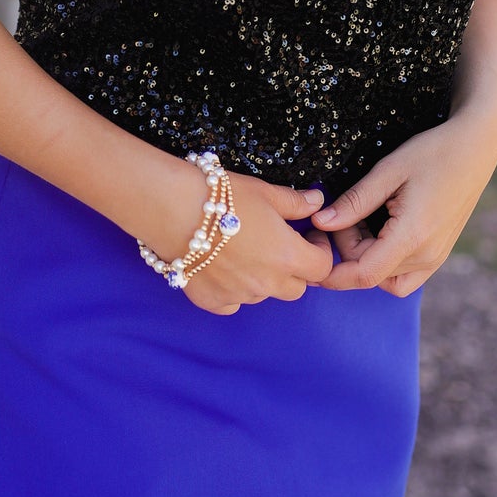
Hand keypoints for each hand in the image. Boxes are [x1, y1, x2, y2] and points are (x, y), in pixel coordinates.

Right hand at [171, 174, 333, 314]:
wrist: (174, 210)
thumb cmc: (224, 196)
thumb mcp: (265, 193)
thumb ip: (295, 203)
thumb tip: (316, 202)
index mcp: (287, 257)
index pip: (322, 268)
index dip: (320, 251)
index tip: (309, 236)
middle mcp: (266, 283)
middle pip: (296, 288)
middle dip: (294, 270)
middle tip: (279, 246)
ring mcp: (238, 296)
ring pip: (262, 295)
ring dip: (262, 279)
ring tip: (245, 252)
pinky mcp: (211, 301)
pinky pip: (231, 303)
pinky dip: (232, 290)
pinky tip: (221, 268)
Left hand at [308, 106, 496, 294]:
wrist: (477, 148)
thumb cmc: (433, 152)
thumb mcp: (388, 171)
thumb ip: (354, 202)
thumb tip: (320, 223)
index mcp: (412, 236)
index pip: (363, 274)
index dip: (332, 271)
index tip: (314, 250)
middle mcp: (427, 256)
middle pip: (370, 273)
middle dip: (347, 248)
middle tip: (345, 209)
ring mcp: (436, 259)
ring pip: (385, 278)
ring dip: (365, 257)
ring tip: (363, 219)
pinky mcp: (439, 255)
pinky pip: (404, 276)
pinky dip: (385, 262)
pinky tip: (380, 230)